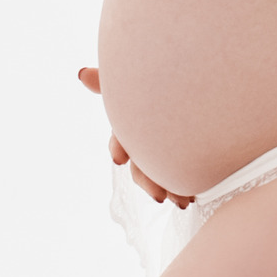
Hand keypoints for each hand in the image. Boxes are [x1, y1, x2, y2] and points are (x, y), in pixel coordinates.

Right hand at [78, 68, 194, 207]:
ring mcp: (163, 151)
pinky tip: (195, 196)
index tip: (120, 158)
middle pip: (141, 165)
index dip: (119, 148)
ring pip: (162, 175)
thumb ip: (109, 81)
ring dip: (170, 190)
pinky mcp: (183, 158)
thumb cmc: (152, 84)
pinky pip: (182, 177)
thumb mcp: (134, 81)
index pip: (121, 138)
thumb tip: (81, 73)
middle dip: (149, 181)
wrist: (190, 88)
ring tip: (183, 203)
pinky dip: (187, 187)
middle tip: (159, 196)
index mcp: (131, 126)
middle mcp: (144, 142)